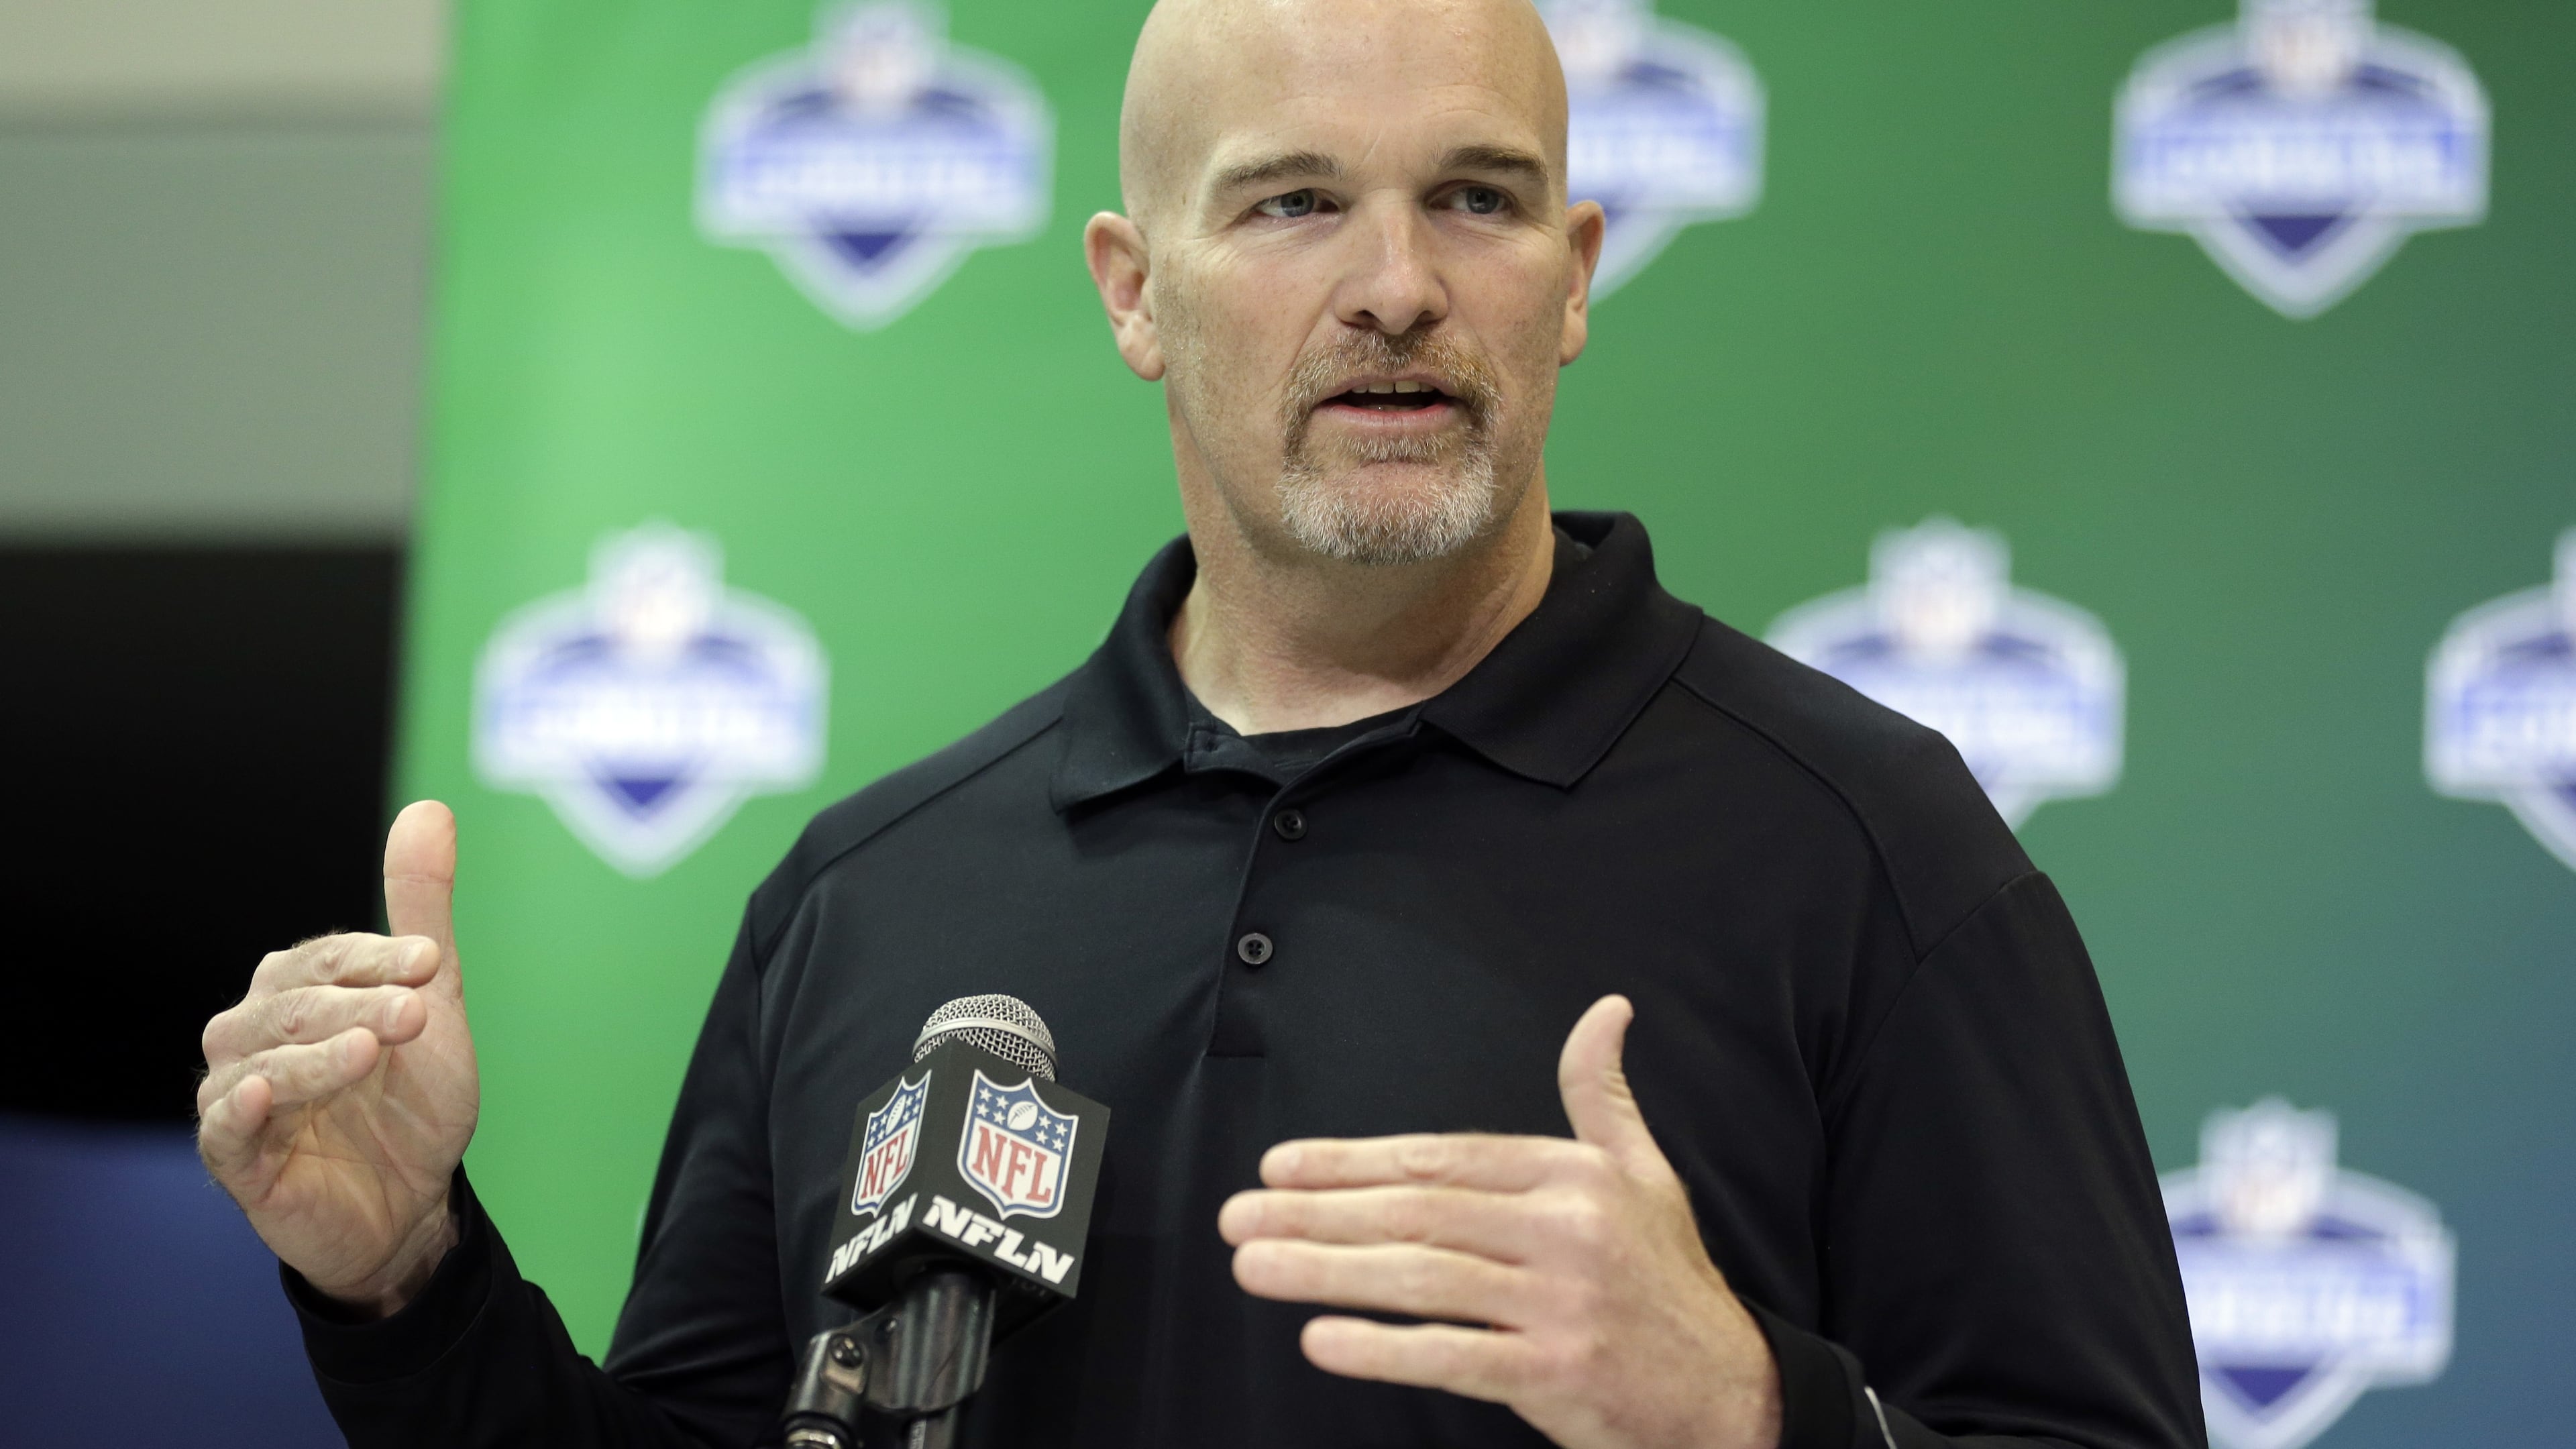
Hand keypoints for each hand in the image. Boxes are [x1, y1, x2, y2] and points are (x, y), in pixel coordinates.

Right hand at [197, 801, 480, 1317]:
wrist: (414, 1202)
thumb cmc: (411, 1099)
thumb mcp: (431, 1000)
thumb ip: (421, 910)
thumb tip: (430, 809)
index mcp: (294, 991)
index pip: (323, 958)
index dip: (376, 956)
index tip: (433, 962)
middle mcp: (253, 1034)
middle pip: (293, 1004)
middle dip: (359, 1004)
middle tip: (419, 1012)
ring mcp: (239, 1095)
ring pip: (261, 1060)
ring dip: (318, 1053)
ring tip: (372, 1051)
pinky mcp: (236, 1158)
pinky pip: (223, 1126)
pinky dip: (242, 1107)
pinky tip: (268, 1092)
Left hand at [1218, 996, 1781, 1448]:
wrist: (1732, 1393)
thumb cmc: (1670, 1281)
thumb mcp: (1647, 1174)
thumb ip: (1603, 1095)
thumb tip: (1607, 1012)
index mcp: (1574, 1177)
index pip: (1442, 1160)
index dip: (1355, 1162)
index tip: (1282, 1166)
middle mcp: (1567, 1232)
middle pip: (1418, 1214)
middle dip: (1317, 1213)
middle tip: (1239, 1215)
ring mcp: (1561, 1304)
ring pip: (1423, 1279)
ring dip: (1325, 1271)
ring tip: (1254, 1265)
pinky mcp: (1555, 1374)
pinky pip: (1453, 1355)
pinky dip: (1382, 1348)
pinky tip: (1322, 1339)